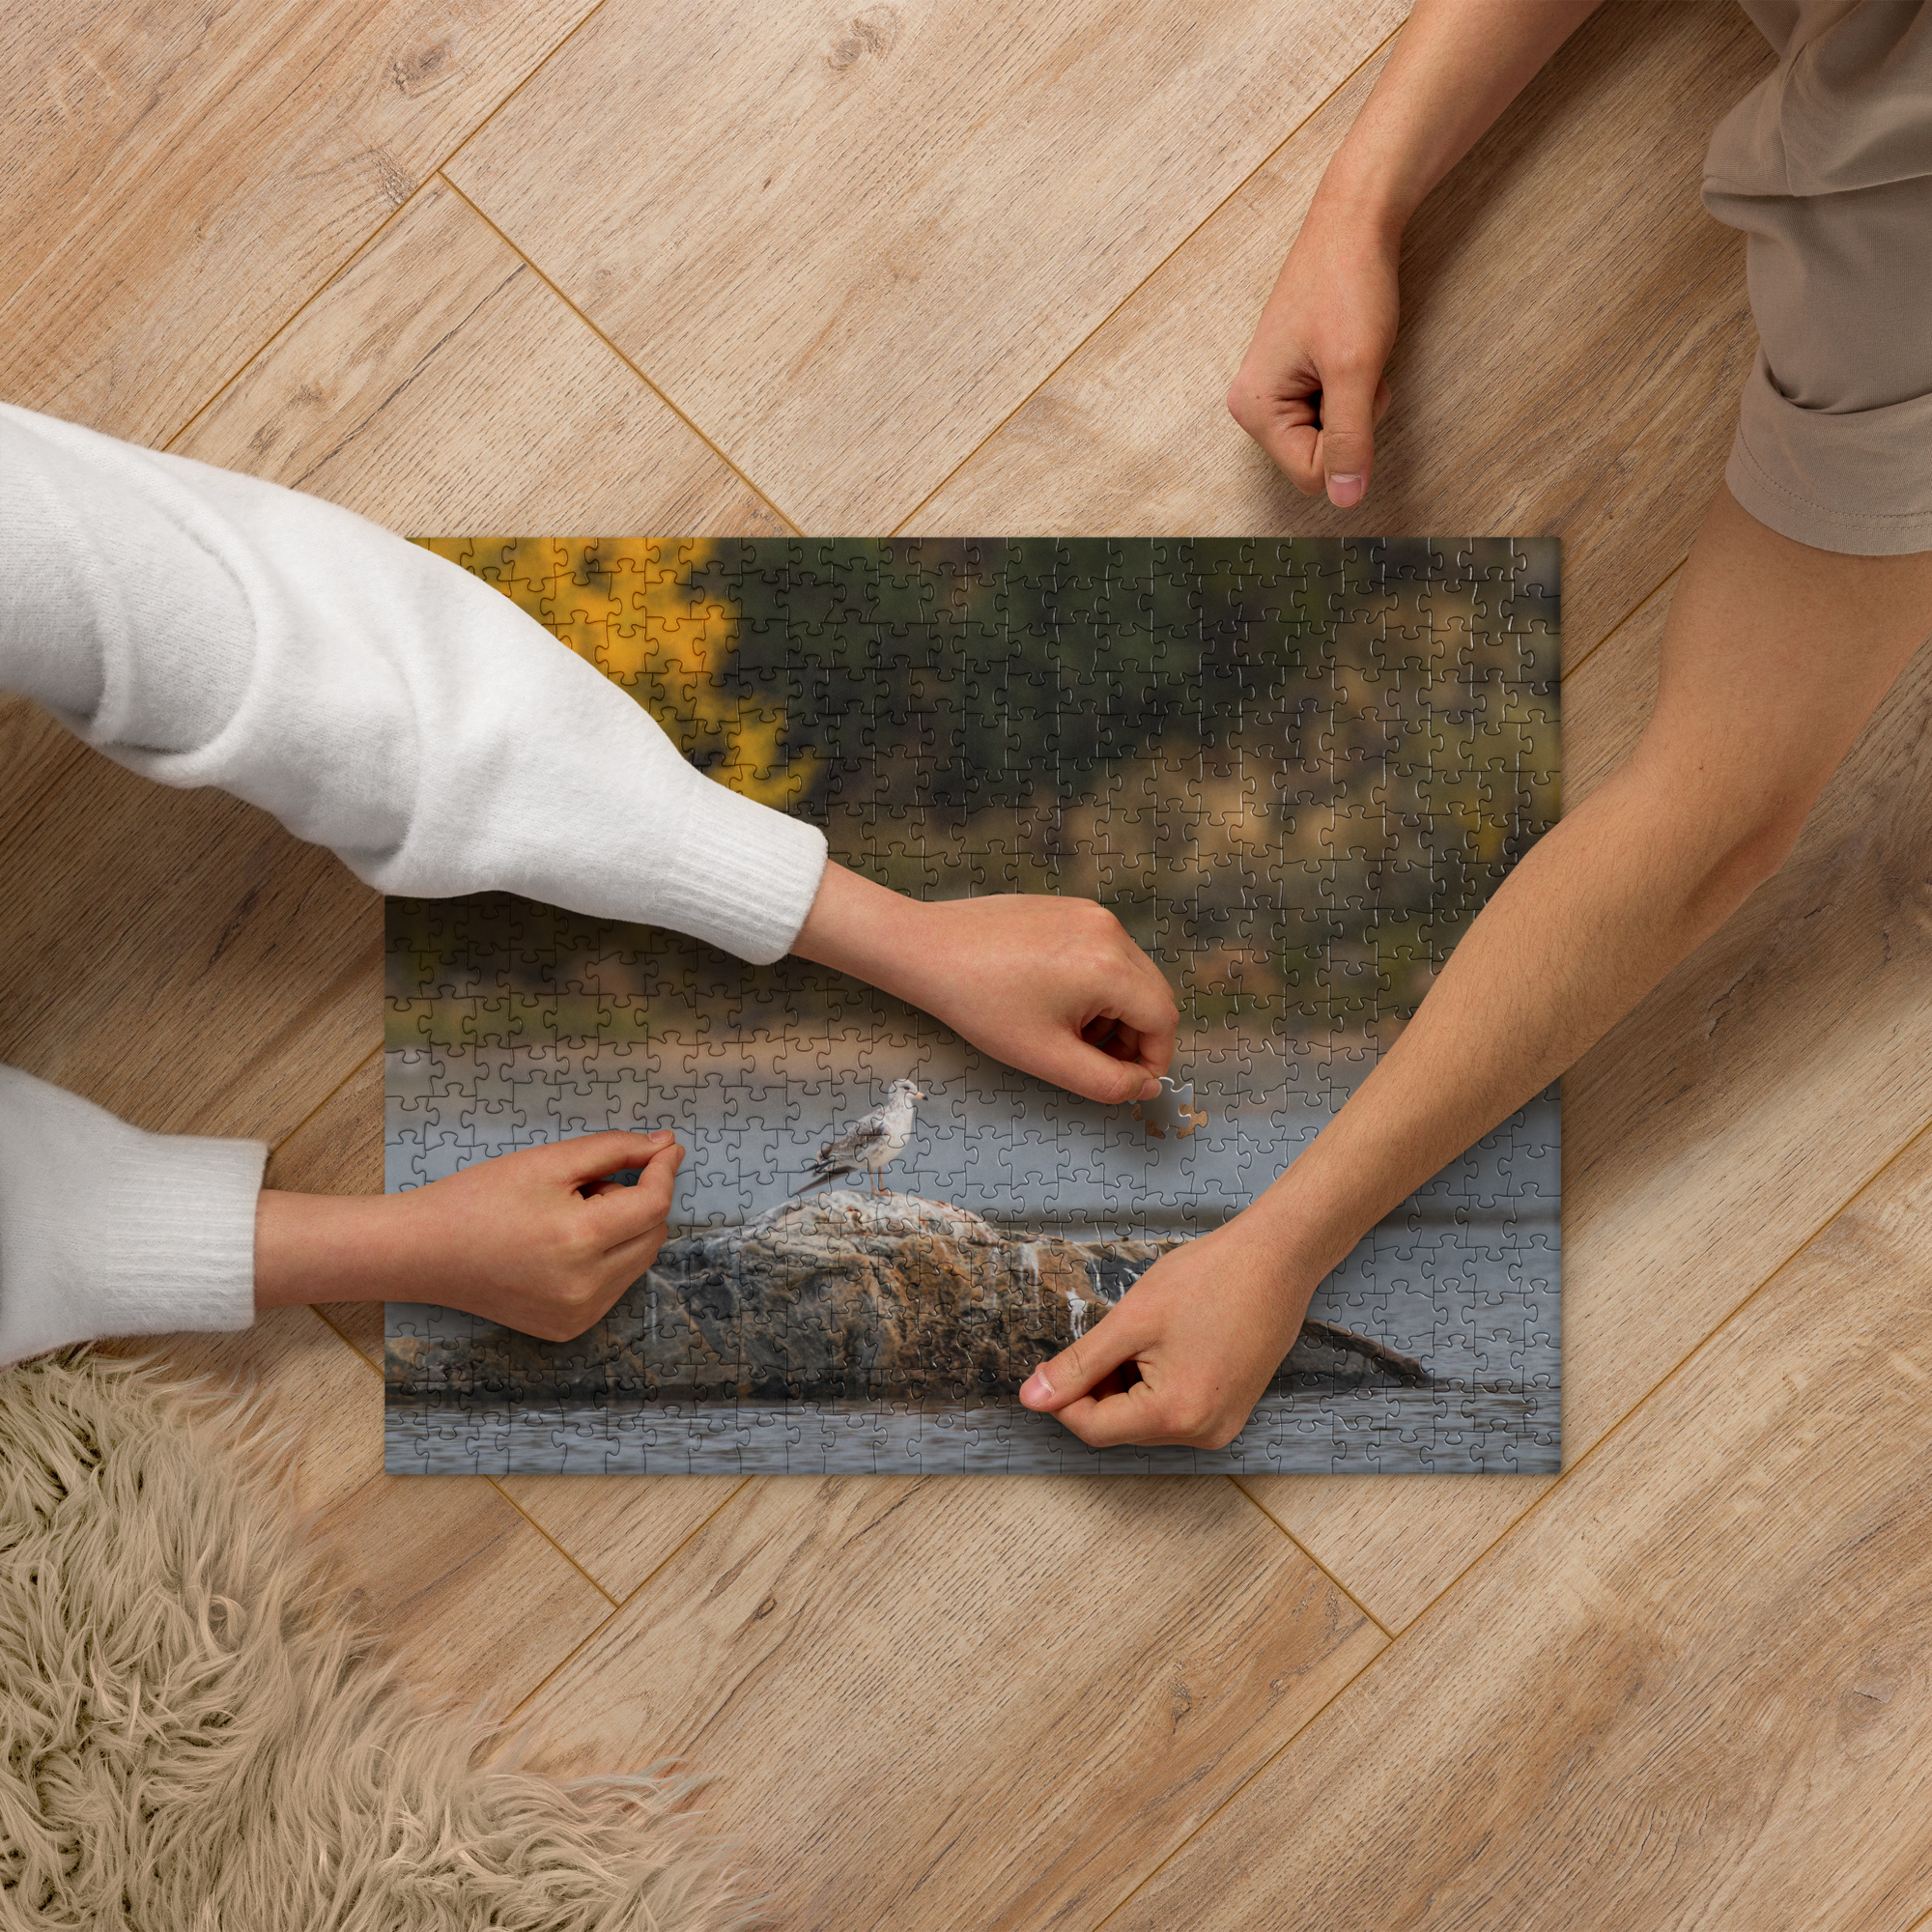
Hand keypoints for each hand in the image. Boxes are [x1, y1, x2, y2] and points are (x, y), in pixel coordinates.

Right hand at [255, 1129, 683, 1340]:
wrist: (424, 1252)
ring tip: (569, 1214)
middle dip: (635, 1200)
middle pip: (652, 1234)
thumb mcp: (548, 1161)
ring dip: (623, 1229)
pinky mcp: (568, 1329)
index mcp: (580, 1241)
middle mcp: (586, 1288)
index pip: (654, 1204)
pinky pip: (614, 1285)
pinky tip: (562, 1245)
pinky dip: (607, 1258)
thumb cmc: (479, 1198)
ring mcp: (578, 1315)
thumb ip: (613, 1149)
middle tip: (588, 1184)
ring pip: (637, 1261)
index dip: (664, 1170)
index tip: (666, 1146)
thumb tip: (666, 1144)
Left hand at [792, 865, 1178, 1104]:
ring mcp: (1090, 914)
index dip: (1153, 1060)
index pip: (1163, 1020)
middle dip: (1135, 1037)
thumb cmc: (980, 1002)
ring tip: (1069, 1032)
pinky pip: (1105, 952)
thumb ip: (1106, 1082)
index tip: (1127, 1082)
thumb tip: (1144, 1085)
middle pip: (1152, 994)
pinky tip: (1053, 1000)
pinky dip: (1096, 984)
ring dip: (1115, 1012)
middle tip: (1095, 1061)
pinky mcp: (1071, 909)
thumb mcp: (1047, 1058)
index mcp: (1109, 967)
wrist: (929, 949)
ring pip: (1130, 974)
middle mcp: (1109, 931)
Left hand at [1016, 1219, 1312, 1447]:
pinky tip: (1165, 1343)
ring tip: (1143, 1334)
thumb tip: (1033, 1398)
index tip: (1051, 1365)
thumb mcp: (1131, 1320)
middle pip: (1120, 1426)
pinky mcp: (1232, 1409)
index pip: (1094, 1429)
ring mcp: (1222, 1424)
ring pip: (1145, 1418)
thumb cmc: (1210, 1279)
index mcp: (1176, 1415)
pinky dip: (1154, 1383)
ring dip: (1126, 1384)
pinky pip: (1174, 1410)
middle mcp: (1203, 1433)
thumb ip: (1079, 1364)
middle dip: (1099, 1386)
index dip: (1063, 1398)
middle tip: (1107, 1336)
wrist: (1277, 1259)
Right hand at [1225, 190, 1397, 507]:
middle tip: (1355, 368)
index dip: (1348, 442)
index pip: (1312, 474)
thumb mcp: (1356, 371)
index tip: (1352, 386)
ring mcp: (1273, 392)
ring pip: (1329, 436)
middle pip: (1318, 459)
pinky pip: (1331, 411)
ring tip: (1352, 355)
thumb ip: (1350, 440)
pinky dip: (1352, 388)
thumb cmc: (1348, 285)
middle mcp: (1254, 405)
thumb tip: (1346, 500)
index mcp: (1254, 409)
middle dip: (1352, 422)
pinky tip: (1349, 352)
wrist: (1354, 223)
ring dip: (1356, 403)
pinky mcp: (1293, 378)